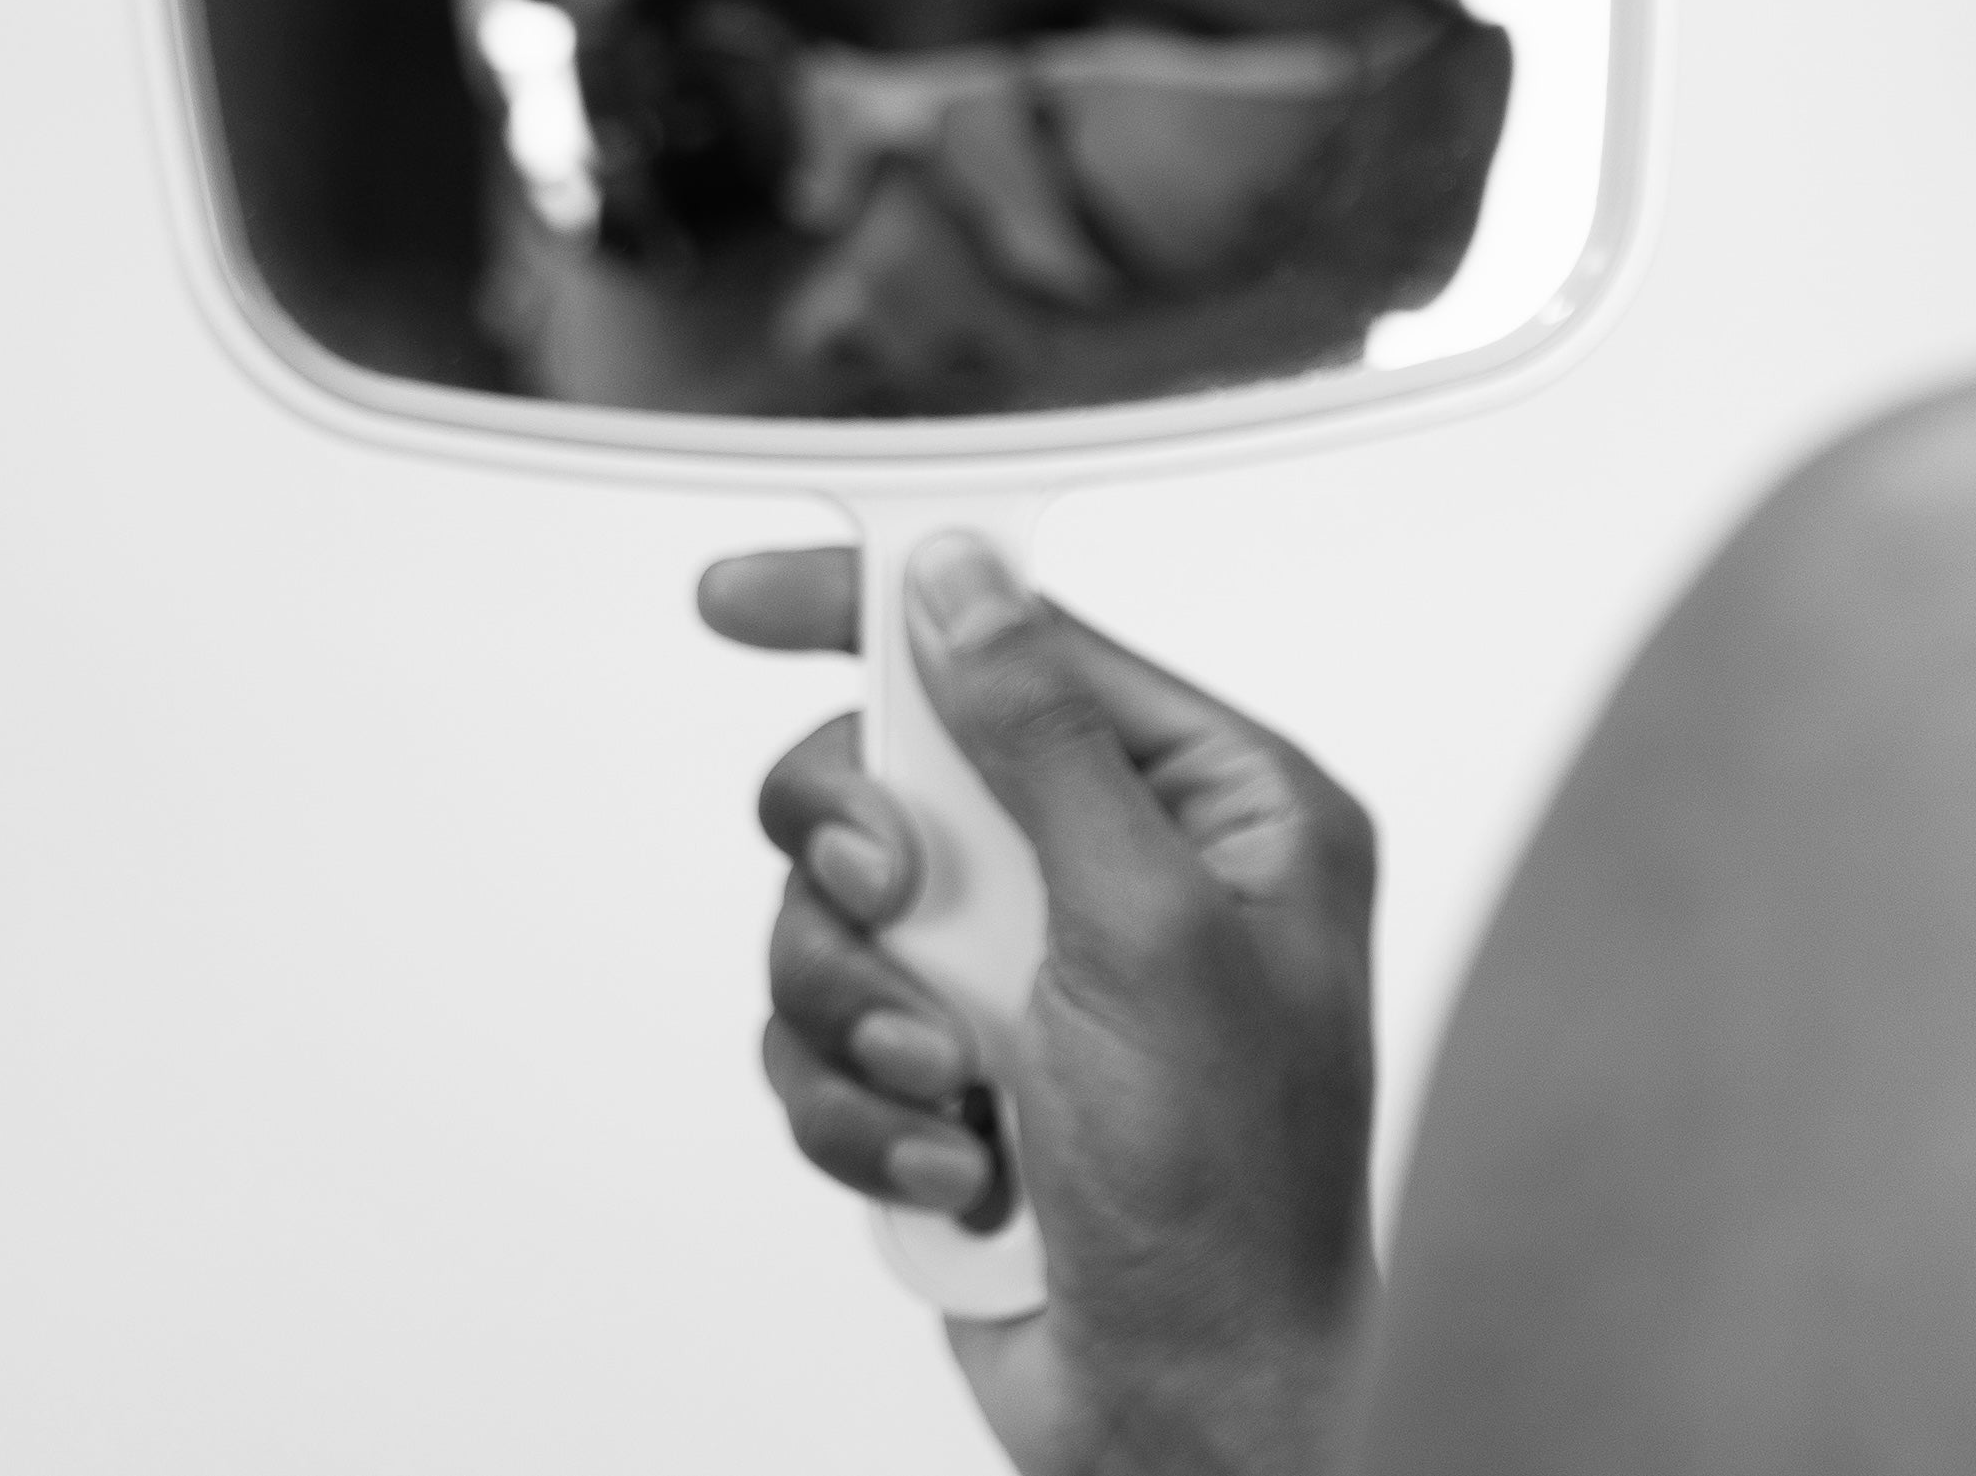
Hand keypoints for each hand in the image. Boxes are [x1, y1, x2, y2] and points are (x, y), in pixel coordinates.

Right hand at [699, 540, 1380, 1475]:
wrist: (1187, 1416)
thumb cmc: (1232, 1192)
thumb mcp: (1144, 930)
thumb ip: (1043, 742)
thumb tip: (964, 583)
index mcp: (1214, 802)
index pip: (1021, 646)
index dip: (877, 608)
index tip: (743, 595)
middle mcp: (1119, 868)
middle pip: (896, 772)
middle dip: (862, 856)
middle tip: (896, 908)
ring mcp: (1029, 973)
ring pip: (837, 913)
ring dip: (865, 1010)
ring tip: (945, 1087)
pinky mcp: (955, 1072)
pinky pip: (826, 1035)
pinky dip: (863, 1109)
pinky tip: (955, 1168)